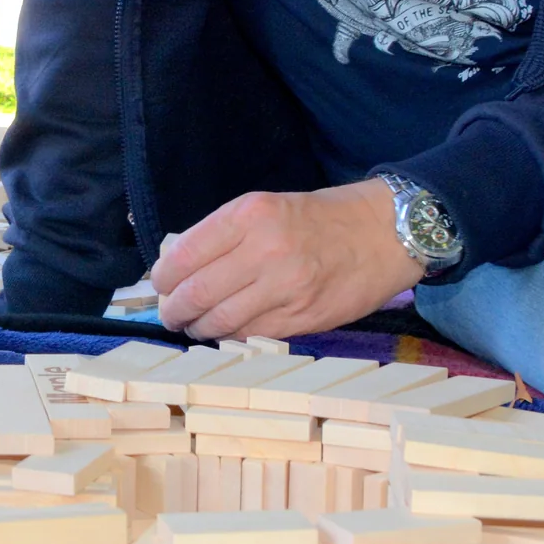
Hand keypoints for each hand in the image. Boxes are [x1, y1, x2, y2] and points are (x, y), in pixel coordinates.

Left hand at [151, 180, 424, 339]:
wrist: (383, 232)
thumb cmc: (318, 218)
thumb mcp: (265, 207)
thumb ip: (223, 235)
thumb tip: (178, 266)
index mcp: (249, 216)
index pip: (183, 256)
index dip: (163, 279)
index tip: (160, 286)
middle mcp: (264, 250)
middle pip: (196, 294)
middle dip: (174, 311)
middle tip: (171, 314)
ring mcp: (285, 288)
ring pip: (219, 321)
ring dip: (199, 328)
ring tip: (195, 326)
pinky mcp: (303, 318)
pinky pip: (251, 335)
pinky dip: (231, 336)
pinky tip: (227, 331)